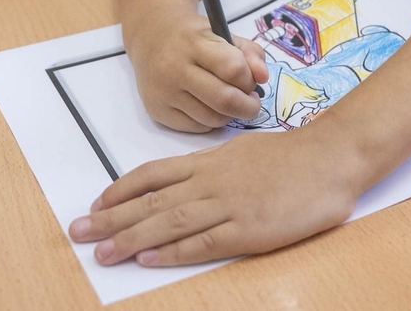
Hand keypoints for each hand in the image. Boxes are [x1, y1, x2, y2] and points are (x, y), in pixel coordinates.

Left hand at [71, 123, 364, 266]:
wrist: (331, 157)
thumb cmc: (292, 155)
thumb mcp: (244, 152)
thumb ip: (215, 167)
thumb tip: (189, 178)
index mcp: (209, 161)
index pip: (153, 173)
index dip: (121, 189)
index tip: (97, 202)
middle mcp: (211, 181)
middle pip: (151, 200)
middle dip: (111, 218)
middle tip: (78, 231)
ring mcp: (229, 205)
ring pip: (168, 221)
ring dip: (131, 238)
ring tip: (102, 252)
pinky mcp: (248, 229)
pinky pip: (202, 242)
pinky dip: (172, 251)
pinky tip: (149, 259)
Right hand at [125, 14, 268, 131]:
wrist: (151, 36)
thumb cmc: (193, 37)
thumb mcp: (223, 33)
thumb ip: (250, 53)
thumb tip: (263, 78)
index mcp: (194, 44)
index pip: (233, 69)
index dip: (249, 79)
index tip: (250, 80)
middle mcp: (175, 68)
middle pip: (224, 100)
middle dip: (248, 106)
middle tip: (251, 103)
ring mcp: (164, 92)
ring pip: (212, 119)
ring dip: (229, 115)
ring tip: (229, 102)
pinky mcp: (157, 111)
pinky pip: (196, 127)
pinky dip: (210, 122)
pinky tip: (208, 107)